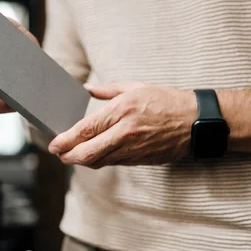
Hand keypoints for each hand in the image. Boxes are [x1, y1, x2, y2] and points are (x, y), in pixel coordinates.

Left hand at [49, 82, 197, 167]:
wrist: (196, 122)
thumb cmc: (168, 101)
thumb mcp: (137, 87)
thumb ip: (109, 89)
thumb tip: (88, 89)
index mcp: (122, 111)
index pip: (86, 130)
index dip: (66, 140)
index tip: (54, 143)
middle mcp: (125, 133)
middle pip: (88, 153)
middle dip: (69, 156)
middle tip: (59, 154)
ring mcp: (133, 149)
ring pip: (99, 162)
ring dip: (82, 161)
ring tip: (72, 155)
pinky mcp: (140, 160)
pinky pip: (113, 163)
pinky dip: (100, 161)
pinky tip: (94, 156)